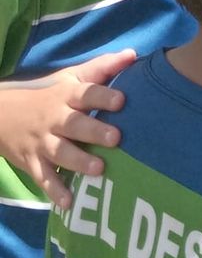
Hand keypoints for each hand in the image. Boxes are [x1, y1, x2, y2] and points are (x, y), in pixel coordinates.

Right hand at [0, 48, 136, 206]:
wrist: (4, 115)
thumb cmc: (51, 95)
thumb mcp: (72, 77)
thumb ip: (103, 67)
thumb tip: (133, 54)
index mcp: (67, 95)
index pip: (86, 93)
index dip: (103, 96)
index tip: (122, 100)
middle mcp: (54, 119)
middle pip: (74, 124)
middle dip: (94, 131)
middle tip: (116, 138)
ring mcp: (42, 142)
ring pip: (60, 152)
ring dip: (79, 161)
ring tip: (100, 169)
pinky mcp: (32, 163)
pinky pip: (43, 178)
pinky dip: (55, 191)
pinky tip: (69, 203)